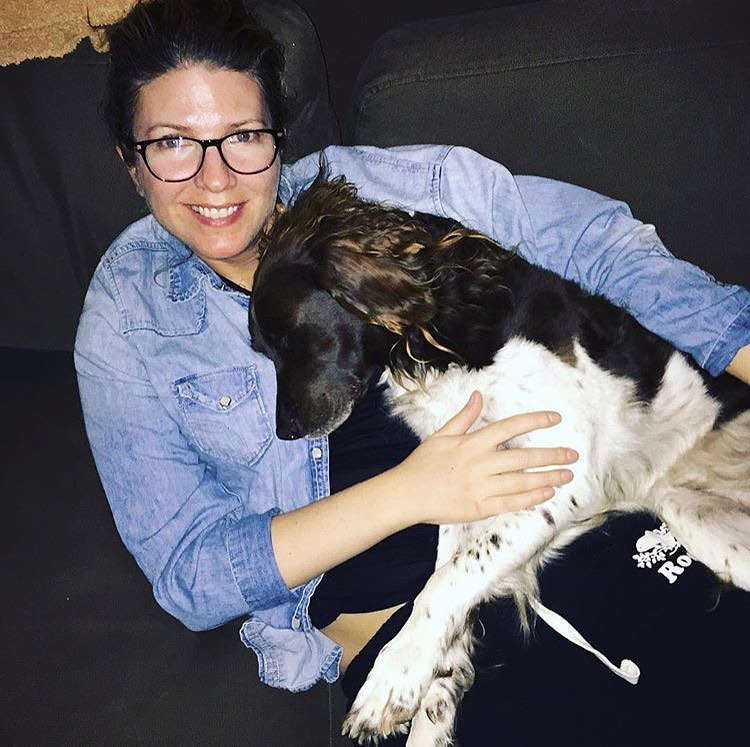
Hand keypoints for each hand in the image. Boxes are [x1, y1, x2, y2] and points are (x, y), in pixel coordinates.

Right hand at [392, 391, 576, 524]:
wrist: (406, 495)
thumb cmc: (423, 464)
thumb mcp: (441, 435)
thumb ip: (464, 417)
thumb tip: (479, 395)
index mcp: (472, 443)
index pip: (509, 427)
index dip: (535, 421)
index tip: (555, 418)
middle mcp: (480, 464)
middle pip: (523, 457)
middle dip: (551, 455)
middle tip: (572, 454)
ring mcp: (480, 487)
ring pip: (522, 482)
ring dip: (548, 478)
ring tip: (566, 475)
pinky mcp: (479, 508)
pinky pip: (511, 503)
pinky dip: (531, 498)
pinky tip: (547, 493)